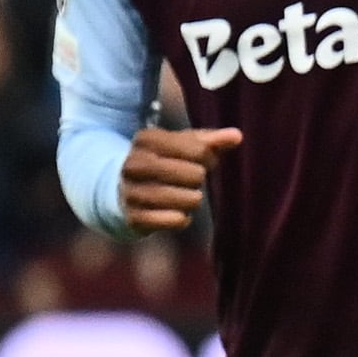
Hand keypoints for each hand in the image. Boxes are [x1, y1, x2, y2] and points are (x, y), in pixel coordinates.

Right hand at [116, 125, 241, 234]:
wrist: (120, 188)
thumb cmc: (163, 161)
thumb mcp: (182, 145)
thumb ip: (210, 140)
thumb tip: (237, 136)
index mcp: (146, 139)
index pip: (199, 149)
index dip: (208, 157)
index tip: (202, 161)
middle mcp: (134, 163)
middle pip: (195, 175)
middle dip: (198, 179)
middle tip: (191, 180)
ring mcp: (131, 191)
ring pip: (187, 200)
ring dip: (193, 200)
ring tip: (186, 196)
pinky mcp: (133, 217)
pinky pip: (174, 220)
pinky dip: (182, 219)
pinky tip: (177, 213)